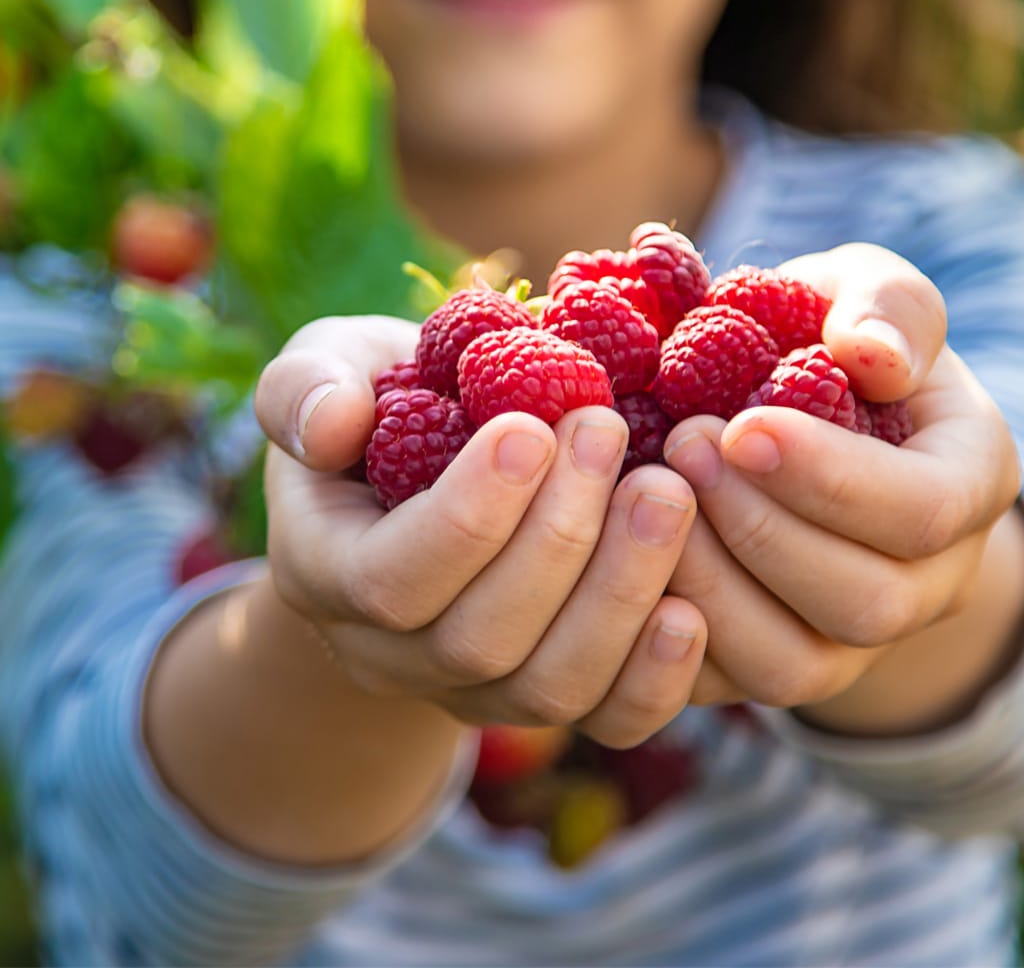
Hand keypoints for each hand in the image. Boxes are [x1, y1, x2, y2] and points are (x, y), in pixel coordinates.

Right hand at [255, 315, 703, 746]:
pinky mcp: (548, 693)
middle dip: (558, 538)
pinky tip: (691, 607)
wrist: (423, 478)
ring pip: (550, 687)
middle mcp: (396, 654)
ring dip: (618, 594)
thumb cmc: (381, 408)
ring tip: (666, 494)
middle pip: (481, 641)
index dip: (468, 517)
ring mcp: (476, 688)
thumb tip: (330, 426)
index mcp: (329, 572)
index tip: (533, 427)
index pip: (390, 580)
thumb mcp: (326, 373)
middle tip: (608, 433)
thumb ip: (306, 390)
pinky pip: (606, 719)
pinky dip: (655, 676)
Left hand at [663, 244, 1022, 727]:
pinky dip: (660, 632)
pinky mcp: (763, 664)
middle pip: (862, 603)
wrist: (783, 422)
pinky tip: (620, 555)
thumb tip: (872, 356)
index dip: (829, 479)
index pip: (922, 513)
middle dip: (759, 529)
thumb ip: (886, 308)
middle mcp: (917, 583)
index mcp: (961, 486)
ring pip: (789, 666)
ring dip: (708, 584)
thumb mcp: (863, 296)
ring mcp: (842, 641)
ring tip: (648, 499)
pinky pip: (720, 685)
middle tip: (680, 448)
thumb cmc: (822, 346)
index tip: (742, 426)